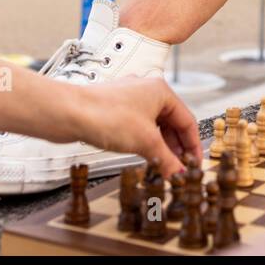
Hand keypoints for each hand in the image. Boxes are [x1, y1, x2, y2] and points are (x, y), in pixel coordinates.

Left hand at [69, 77, 200, 177]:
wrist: (69, 112)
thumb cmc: (107, 116)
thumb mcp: (146, 142)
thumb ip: (167, 159)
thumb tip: (180, 174)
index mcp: (161, 90)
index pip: (187, 120)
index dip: (193, 145)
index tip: (195, 163)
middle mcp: (147, 90)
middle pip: (171, 122)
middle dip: (176, 146)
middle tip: (179, 168)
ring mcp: (129, 98)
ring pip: (153, 124)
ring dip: (160, 145)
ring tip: (162, 164)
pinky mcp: (114, 108)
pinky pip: (137, 125)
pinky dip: (144, 140)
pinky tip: (142, 154)